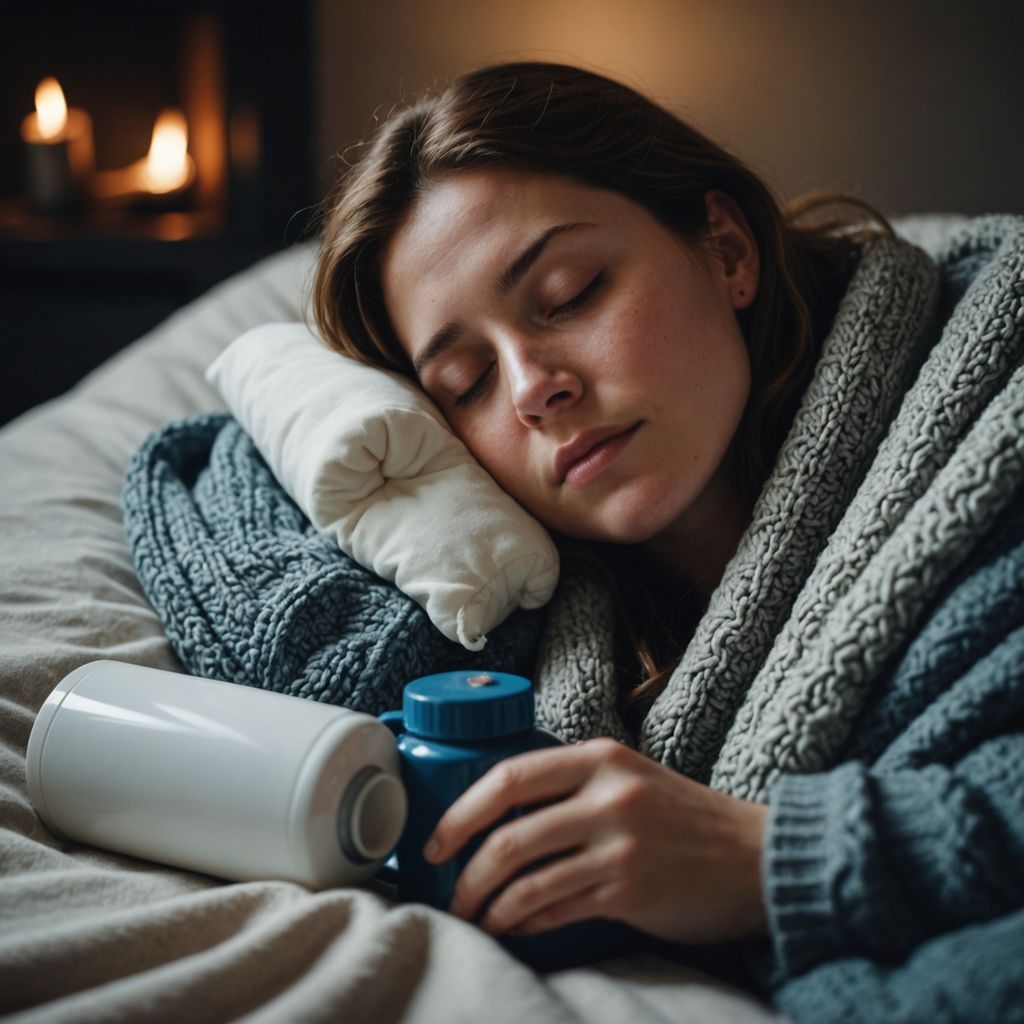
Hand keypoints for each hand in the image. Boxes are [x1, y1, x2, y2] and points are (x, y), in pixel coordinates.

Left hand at [421, 737, 768, 943]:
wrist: (756, 857)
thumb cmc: (684, 819)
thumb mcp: (629, 779)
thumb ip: (573, 787)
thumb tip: (498, 819)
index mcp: (601, 758)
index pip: (509, 776)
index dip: (461, 811)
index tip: (437, 839)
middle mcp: (608, 796)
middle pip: (507, 834)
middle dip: (465, 871)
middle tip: (449, 889)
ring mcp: (620, 845)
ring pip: (525, 880)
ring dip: (488, 906)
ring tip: (476, 917)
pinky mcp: (631, 891)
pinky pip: (556, 909)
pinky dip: (524, 923)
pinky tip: (514, 927)